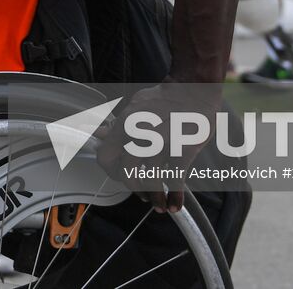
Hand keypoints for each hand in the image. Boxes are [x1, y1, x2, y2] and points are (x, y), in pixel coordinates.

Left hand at [94, 82, 221, 213]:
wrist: (194, 88)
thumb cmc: (166, 97)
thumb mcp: (135, 106)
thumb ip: (117, 124)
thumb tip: (99, 132)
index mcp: (126, 125)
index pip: (106, 157)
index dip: (111, 171)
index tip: (119, 175)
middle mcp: (141, 137)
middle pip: (127, 174)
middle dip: (134, 187)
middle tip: (140, 192)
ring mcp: (162, 145)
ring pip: (151, 182)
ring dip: (154, 198)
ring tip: (159, 205)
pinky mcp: (182, 151)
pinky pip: (176, 181)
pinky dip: (175, 197)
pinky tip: (175, 205)